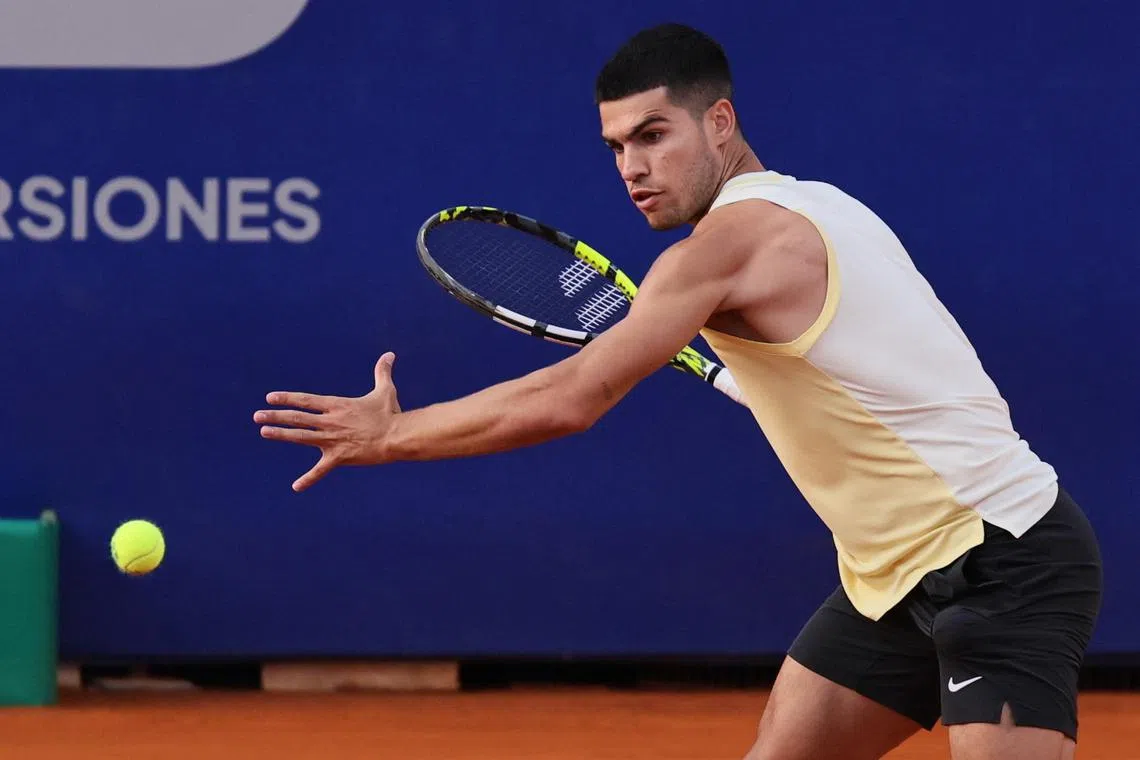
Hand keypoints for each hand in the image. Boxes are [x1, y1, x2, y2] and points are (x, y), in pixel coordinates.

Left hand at [254, 352, 401, 491]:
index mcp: (338, 406)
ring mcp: (333, 440)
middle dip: (276, 415)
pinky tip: (296, 486)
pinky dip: (308, 479)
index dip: (287, 398)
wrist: (397, 436)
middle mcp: (330, 421)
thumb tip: (389, 354)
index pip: (306, 400)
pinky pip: (321, 470)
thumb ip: (382, 372)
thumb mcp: (385, 390)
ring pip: (301, 436)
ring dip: (281, 434)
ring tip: (264, 432)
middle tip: (257, 416)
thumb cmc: (391, 413)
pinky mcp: (339, 457)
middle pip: (298, 417)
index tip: (270, 397)